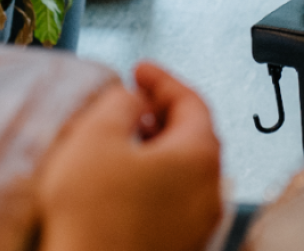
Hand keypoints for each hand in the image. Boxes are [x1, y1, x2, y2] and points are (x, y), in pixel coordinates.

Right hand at [39, 62, 225, 250]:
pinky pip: (174, 201)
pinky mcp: (182, 246)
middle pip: (194, 136)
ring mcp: (199, 223)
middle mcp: (210, 190)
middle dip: (162, 113)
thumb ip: (120, 103)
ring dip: (157, 149)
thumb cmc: (93, 220)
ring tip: (122, 142)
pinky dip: (155, 181)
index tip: (142, 70)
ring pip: (184, 171)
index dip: (163, 78)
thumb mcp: (96, 137)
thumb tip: (131, 98)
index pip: (192, 100)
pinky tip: (122, 184)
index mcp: (200, 155)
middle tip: (133, 101)